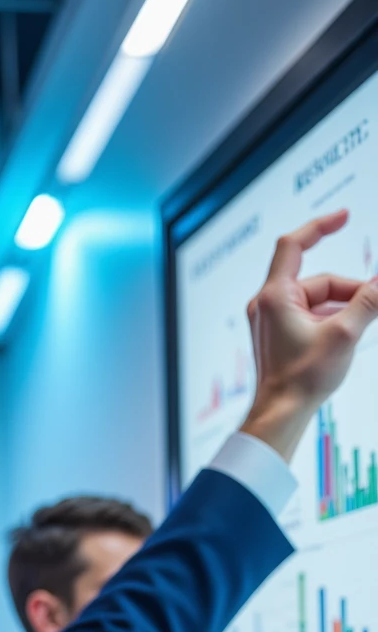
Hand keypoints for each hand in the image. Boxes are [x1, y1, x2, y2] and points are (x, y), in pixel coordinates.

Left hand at [241, 211, 377, 458]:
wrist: (279, 415)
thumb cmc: (302, 379)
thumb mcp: (344, 334)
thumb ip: (368, 301)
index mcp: (274, 296)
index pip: (294, 244)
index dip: (321, 225)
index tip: (344, 216)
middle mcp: (266, 304)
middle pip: (317, 281)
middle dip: (349, 291)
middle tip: (375, 304)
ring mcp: (269, 320)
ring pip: (315, 300)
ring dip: (342, 308)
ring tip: (361, 328)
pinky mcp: (275, 335)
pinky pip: (307, 315)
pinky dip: (329, 319)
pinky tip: (347, 335)